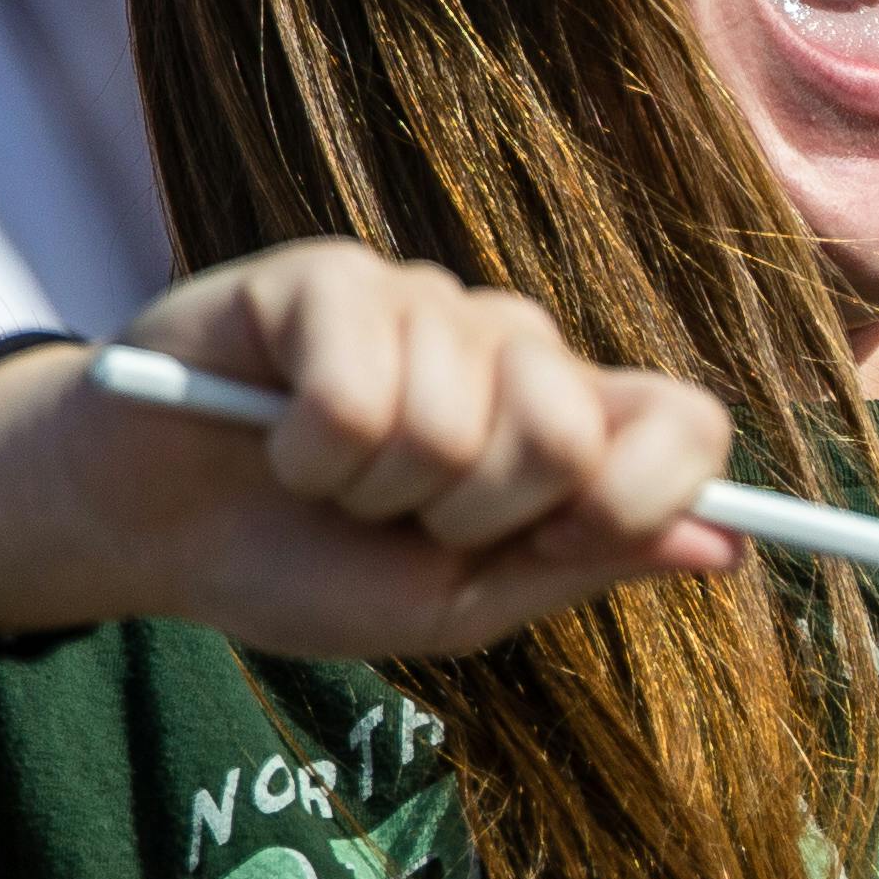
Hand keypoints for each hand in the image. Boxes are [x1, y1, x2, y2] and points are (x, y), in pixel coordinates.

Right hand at [0, 244, 744, 662]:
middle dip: (468, 516)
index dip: (653, 491)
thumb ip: (580, 563)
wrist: (154, 534)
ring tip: (322, 476)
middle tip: (396, 516)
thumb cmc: (304, 563)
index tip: (572, 540)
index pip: (685, 423)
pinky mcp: (331, 275)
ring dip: (366, 490)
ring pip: (451, 423)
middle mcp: (513, 347)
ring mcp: (427, 299)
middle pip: (567, 435)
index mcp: (563, 425)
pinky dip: (307, 450)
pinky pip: (358, 389)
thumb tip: (724, 547)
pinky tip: (276, 433)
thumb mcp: (453, 602)